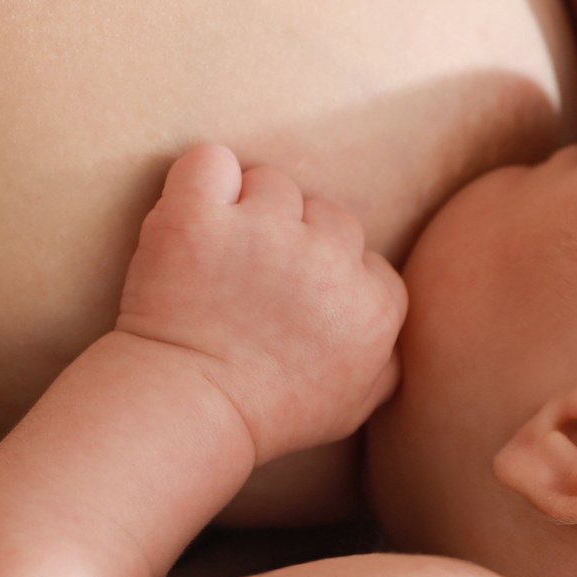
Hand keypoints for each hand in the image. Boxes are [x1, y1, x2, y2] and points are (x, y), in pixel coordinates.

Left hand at [117, 143, 406, 462]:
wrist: (183, 410)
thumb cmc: (266, 414)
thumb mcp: (350, 408)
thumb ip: (385, 363)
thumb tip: (393, 332)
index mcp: (373, 307)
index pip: (363, 253)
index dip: (325, 271)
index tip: (290, 302)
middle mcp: (328, 261)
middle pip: (325, 212)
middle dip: (294, 239)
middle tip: (252, 282)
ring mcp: (263, 232)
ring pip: (271, 183)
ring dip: (247, 209)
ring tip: (217, 258)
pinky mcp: (199, 216)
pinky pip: (211, 162)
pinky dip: (200, 181)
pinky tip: (193, 218)